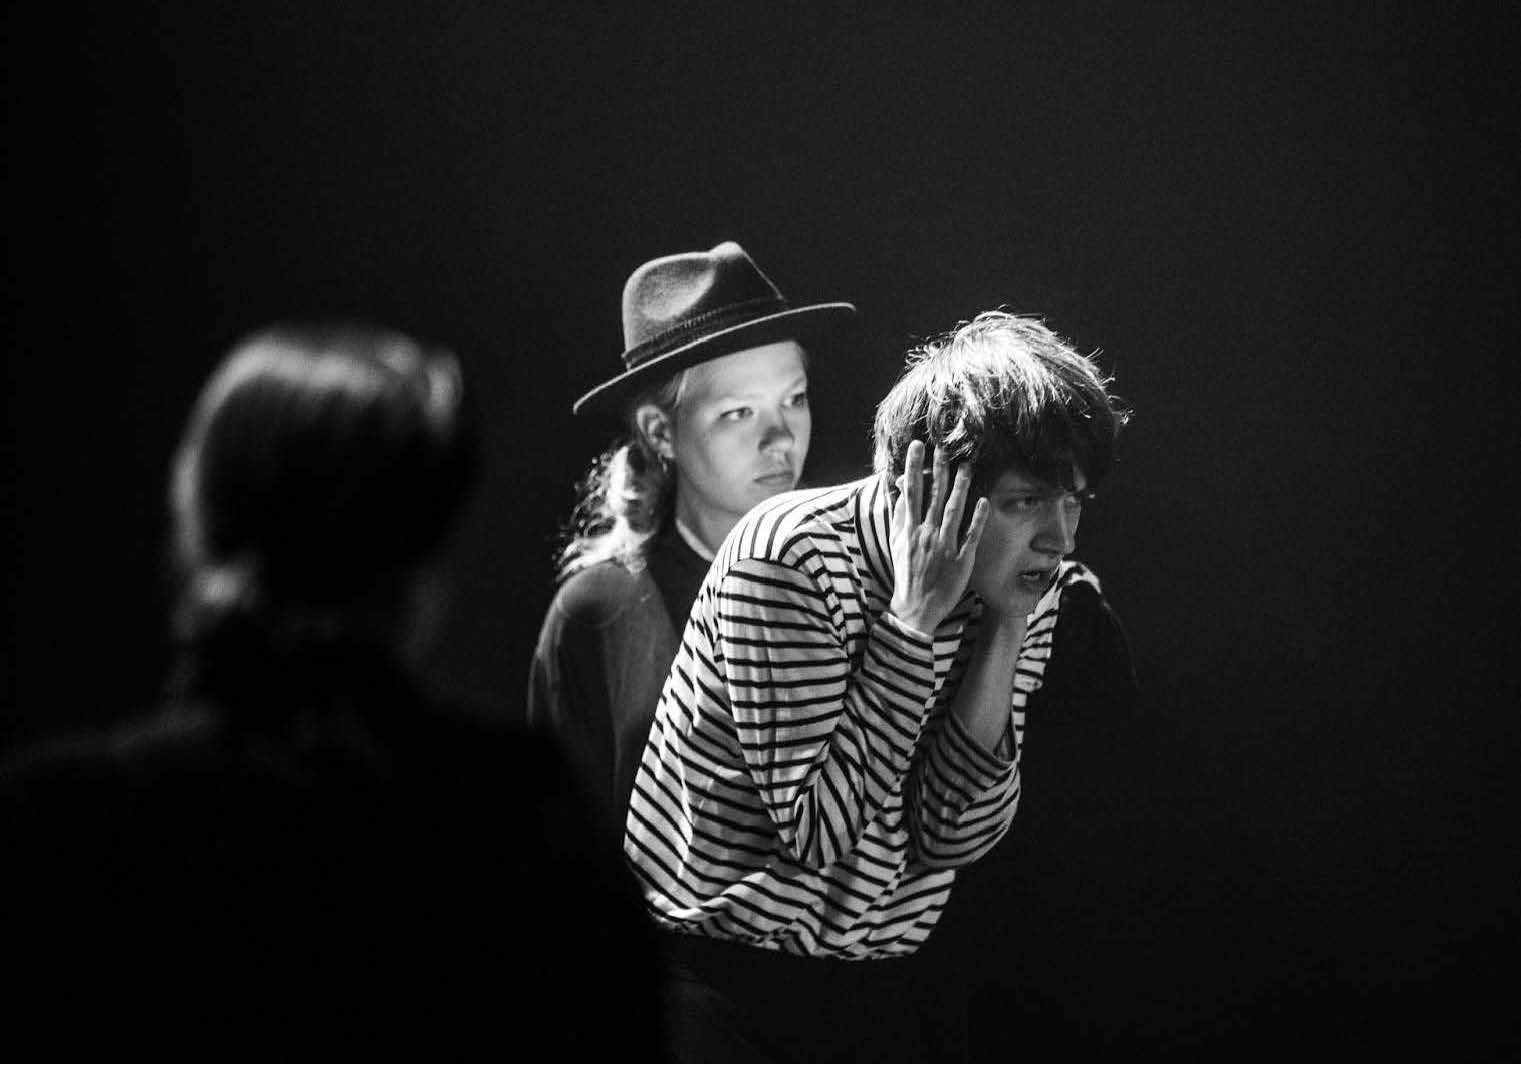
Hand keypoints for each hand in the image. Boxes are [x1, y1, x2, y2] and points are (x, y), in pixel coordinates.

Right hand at [887, 441, 988, 635]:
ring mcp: (944, 547)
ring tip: (967, 466)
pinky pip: (970, 536)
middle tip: (944, 448)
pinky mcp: (960, 561)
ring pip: (953, 512)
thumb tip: (899, 490)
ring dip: (960, 488)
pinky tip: (983, 502)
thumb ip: (899, 515)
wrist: (915, 607)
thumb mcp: (897, 542)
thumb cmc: (906, 572)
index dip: (915, 468)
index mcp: (910, 529)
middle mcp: (926, 535)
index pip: (912, 492)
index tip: (918, 446)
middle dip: (938, 471)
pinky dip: (976, 519)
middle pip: (933, 497)